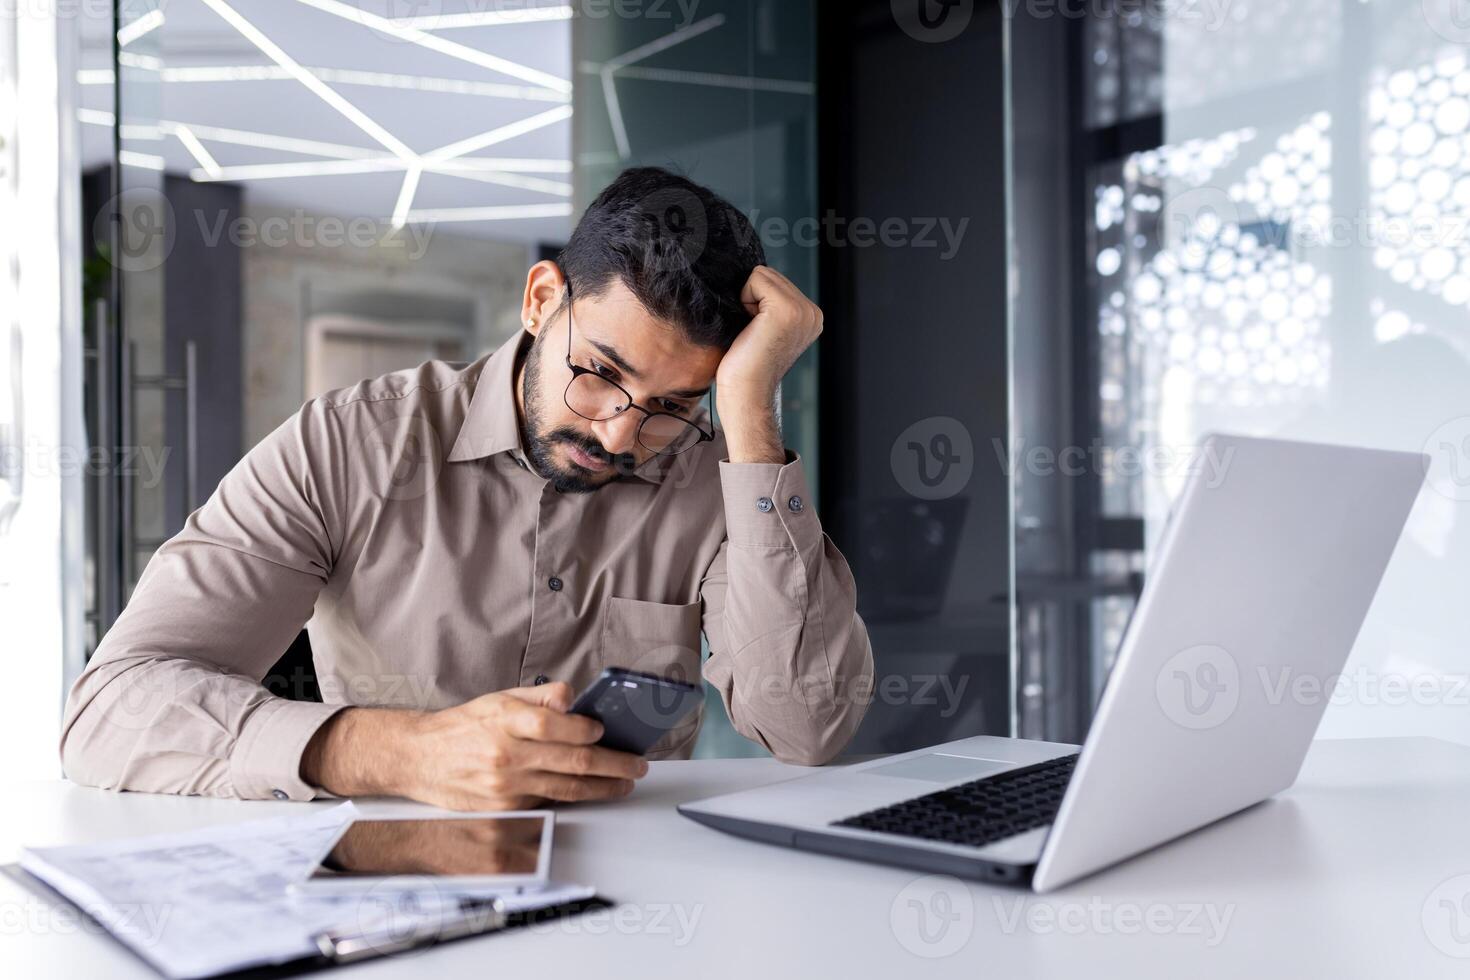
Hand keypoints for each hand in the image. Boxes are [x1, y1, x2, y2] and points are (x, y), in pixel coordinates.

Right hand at [301, 682, 648, 810]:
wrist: (419, 758)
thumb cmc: (464, 726)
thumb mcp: (499, 698)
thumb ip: (540, 697)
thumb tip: (573, 698)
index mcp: (504, 720)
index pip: (554, 724)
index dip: (586, 730)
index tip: (605, 731)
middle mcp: (506, 754)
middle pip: (571, 761)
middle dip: (613, 765)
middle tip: (636, 765)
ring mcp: (505, 785)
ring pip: (566, 788)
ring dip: (603, 787)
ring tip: (624, 783)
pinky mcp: (504, 807)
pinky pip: (547, 801)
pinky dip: (573, 796)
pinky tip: (591, 791)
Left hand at [716, 266, 823, 462]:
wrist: (746, 396)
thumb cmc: (745, 368)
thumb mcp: (764, 329)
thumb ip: (768, 305)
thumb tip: (750, 277)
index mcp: (811, 317)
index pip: (774, 281)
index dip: (755, 301)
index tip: (757, 332)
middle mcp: (813, 313)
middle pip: (768, 274)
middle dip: (751, 299)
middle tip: (753, 333)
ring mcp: (803, 311)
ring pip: (761, 274)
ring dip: (747, 300)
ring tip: (753, 331)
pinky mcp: (787, 310)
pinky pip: (755, 279)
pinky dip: (744, 300)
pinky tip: (750, 329)